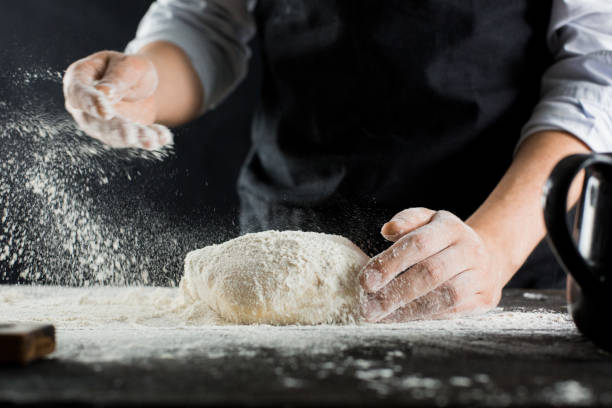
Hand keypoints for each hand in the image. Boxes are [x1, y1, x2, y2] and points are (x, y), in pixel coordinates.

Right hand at [63, 50, 171, 149]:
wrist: (141, 83)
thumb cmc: (129, 68)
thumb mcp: (128, 66)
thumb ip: (116, 78)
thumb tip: (103, 93)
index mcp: (79, 78)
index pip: (79, 93)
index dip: (91, 104)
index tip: (106, 113)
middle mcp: (83, 106)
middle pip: (95, 121)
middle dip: (115, 129)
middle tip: (131, 136)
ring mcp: (98, 124)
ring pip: (114, 136)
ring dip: (135, 138)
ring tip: (153, 139)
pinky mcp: (117, 136)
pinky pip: (133, 140)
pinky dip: (149, 139)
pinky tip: (163, 137)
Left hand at [360, 208, 504, 321]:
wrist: (486, 256)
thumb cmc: (443, 239)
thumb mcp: (426, 221)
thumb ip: (406, 221)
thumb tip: (387, 230)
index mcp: (450, 227)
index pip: (418, 243)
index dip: (390, 263)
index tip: (366, 281)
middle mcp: (470, 250)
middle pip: (431, 272)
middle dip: (395, 293)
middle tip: (368, 307)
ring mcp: (481, 275)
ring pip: (445, 296)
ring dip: (409, 310)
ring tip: (382, 316)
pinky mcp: (485, 299)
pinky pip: (453, 311)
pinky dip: (425, 317)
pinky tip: (402, 318)